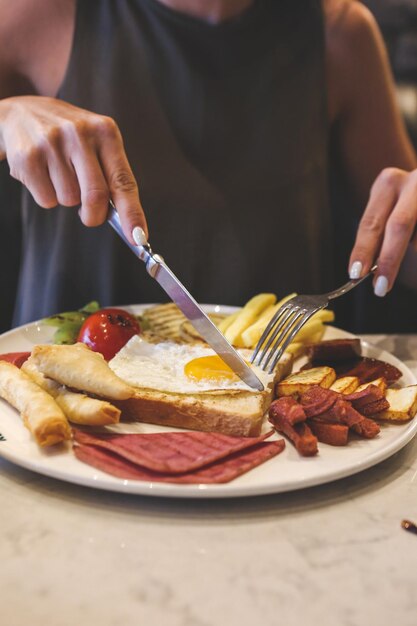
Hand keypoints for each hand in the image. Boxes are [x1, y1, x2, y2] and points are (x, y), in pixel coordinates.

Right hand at [0, 95, 146, 242]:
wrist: (22, 113)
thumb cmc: (70, 139)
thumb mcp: (96, 144)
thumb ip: (111, 176)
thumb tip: (127, 222)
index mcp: (105, 132)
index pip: (124, 181)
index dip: (132, 213)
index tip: (138, 238)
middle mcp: (80, 134)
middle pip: (96, 196)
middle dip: (95, 216)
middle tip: (89, 216)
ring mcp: (52, 143)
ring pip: (69, 200)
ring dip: (67, 199)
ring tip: (59, 176)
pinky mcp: (28, 157)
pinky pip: (47, 200)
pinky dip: (47, 197)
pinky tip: (43, 175)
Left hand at [349, 167, 416, 295]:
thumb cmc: (406, 210)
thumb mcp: (390, 214)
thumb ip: (382, 237)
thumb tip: (370, 271)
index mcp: (388, 184)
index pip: (371, 222)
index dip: (363, 249)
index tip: (356, 273)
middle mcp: (414, 181)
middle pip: (399, 224)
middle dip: (389, 260)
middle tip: (381, 287)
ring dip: (414, 259)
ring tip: (405, 274)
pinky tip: (415, 263)